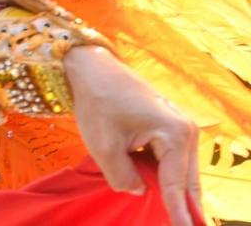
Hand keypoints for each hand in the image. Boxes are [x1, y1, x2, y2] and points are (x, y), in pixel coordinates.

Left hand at [64, 46, 201, 225]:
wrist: (92, 67)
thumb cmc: (97, 102)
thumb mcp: (103, 147)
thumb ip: (122, 178)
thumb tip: (138, 191)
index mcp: (175, 134)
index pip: (176, 184)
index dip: (178, 212)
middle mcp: (186, 129)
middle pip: (185, 179)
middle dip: (181, 203)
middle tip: (180, 225)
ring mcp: (180, 125)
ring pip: (179, 169)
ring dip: (169, 187)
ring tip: (169, 211)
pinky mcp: (169, 124)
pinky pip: (170, 158)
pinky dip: (162, 173)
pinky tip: (153, 185)